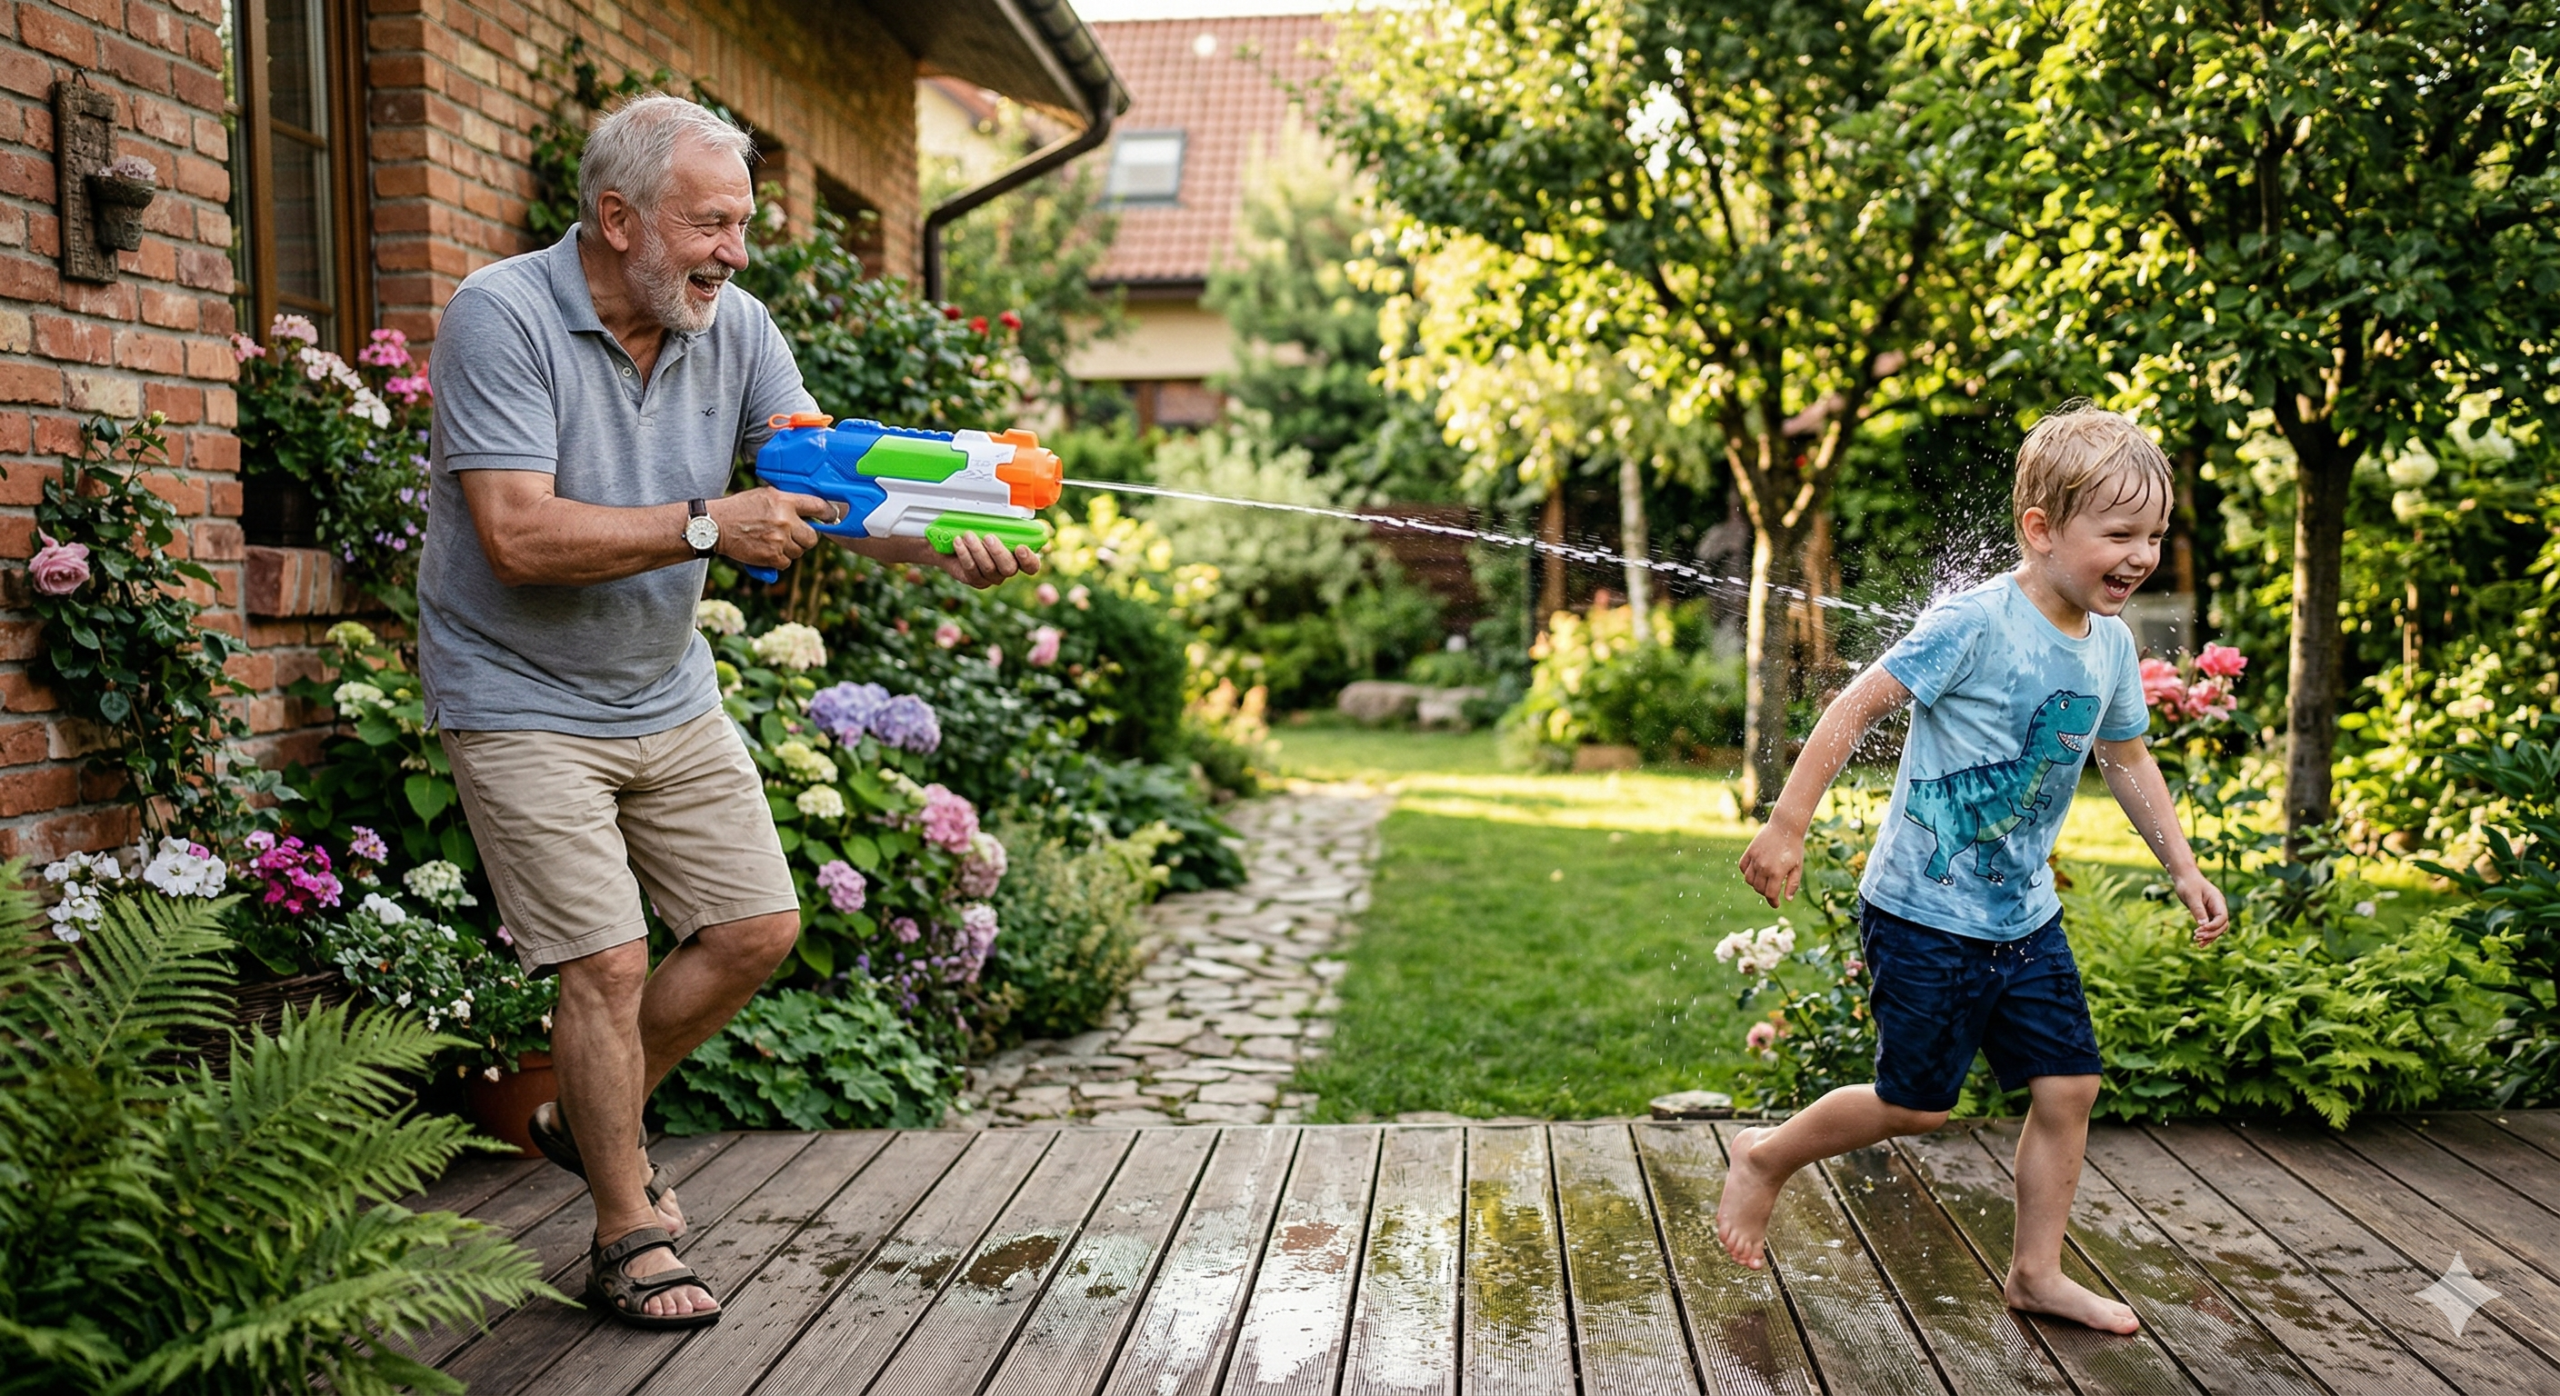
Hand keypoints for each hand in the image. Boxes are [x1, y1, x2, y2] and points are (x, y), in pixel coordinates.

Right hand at [710, 488, 830, 569]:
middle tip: (793, 536)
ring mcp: (779, 539)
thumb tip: (811, 510)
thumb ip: (787, 501)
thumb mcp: (765, 495)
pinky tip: (766, 550)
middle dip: (805, 539)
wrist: (716, 526)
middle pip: (812, 538)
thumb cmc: (739, 509)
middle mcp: (785, 520)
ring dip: (790, 550)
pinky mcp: (772, 556)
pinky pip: (786, 563)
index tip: (831, 518)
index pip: (818, 506)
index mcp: (785, 501)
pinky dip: (778, 560)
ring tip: (773, 541)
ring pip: (799, 552)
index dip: (828, 514)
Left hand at [934, 532, 1041, 588]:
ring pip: (988, 568)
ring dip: (978, 550)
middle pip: (1009, 568)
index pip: (1031, 566)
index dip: (1028, 559)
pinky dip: (964, 554)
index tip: (1020, 547)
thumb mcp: (994, 523)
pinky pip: (971, 570)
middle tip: (988, 537)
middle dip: (998, 552)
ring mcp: (991, 577)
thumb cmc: (980, 530)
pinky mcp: (975, 580)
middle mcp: (1007, 569)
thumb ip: (1005, 522)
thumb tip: (1010, 510)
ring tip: (968, 535)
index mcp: (1018, 557)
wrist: (955, 541)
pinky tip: (958, 542)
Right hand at [1738, 822, 1806, 908]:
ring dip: (1756, 884)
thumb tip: (1787, 899)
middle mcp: (1763, 867)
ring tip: (1765, 882)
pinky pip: (1743, 867)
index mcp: (1777, 872)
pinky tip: (1756, 872)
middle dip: (1766, 893)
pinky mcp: (1750, 851)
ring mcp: (1755, 859)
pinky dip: (1747, 872)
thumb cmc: (1794, 847)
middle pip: (1759, 888)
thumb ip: (1792, 884)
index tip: (1777, 904)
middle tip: (1773, 891)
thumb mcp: (1798, 867)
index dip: (1773, 902)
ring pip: (1749, 880)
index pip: (1770, 894)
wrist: (1786, 826)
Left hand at [2175, 872, 2229, 945]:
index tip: (2200, 930)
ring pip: (2217, 928)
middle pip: (2222, 925)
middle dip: (2212, 933)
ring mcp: (2213, 911)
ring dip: (2209, 936)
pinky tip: (2199, 943)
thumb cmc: (2188, 884)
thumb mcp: (2191, 896)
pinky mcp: (2207, 914)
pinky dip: (2206, 935)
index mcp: (2217, 900)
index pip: (2222, 917)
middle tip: (2197, 937)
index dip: (2214, 926)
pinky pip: (2210, 927)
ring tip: (2197, 942)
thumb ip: (2198, 910)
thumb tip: (2203, 925)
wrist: (2184, 877)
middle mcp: (2218, 907)